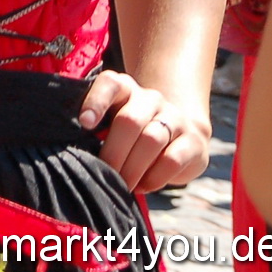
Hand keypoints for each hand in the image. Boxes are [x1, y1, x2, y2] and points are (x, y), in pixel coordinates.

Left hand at [80, 71, 210, 191]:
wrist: (179, 134)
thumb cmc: (130, 132)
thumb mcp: (111, 123)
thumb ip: (96, 130)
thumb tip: (78, 155)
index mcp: (124, 88)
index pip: (110, 84)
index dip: (96, 101)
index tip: (84, 123)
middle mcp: (150, 98)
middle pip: (129, 120)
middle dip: (114, 151)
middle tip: (105, 173)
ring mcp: (174, 117)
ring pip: (151, 140)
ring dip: (133, 168)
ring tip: (122, 184)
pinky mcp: (193, 141)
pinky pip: (172, 159)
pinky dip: (154, 177)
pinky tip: (142, 187)